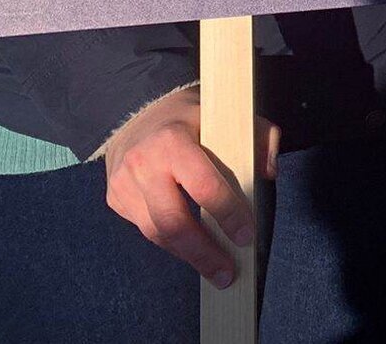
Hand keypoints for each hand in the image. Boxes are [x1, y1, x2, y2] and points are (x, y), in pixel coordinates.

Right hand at [101, 86, 277, 285]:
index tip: (246, 236)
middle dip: (204, 252)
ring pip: (157, 233)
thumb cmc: (193, 117)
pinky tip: (192, 250)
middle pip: (173, 222)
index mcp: (173, 141)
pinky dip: (172, 243)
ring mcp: (124, 184)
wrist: (138, 113)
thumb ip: (260, 137)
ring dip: (189, 256)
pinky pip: (146, 229)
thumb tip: (269, 173)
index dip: (228, 214)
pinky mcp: (116, 199)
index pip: (203, 186)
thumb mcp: (230, 114)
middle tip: (228, 273)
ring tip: (215, 272)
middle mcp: (143, 164)